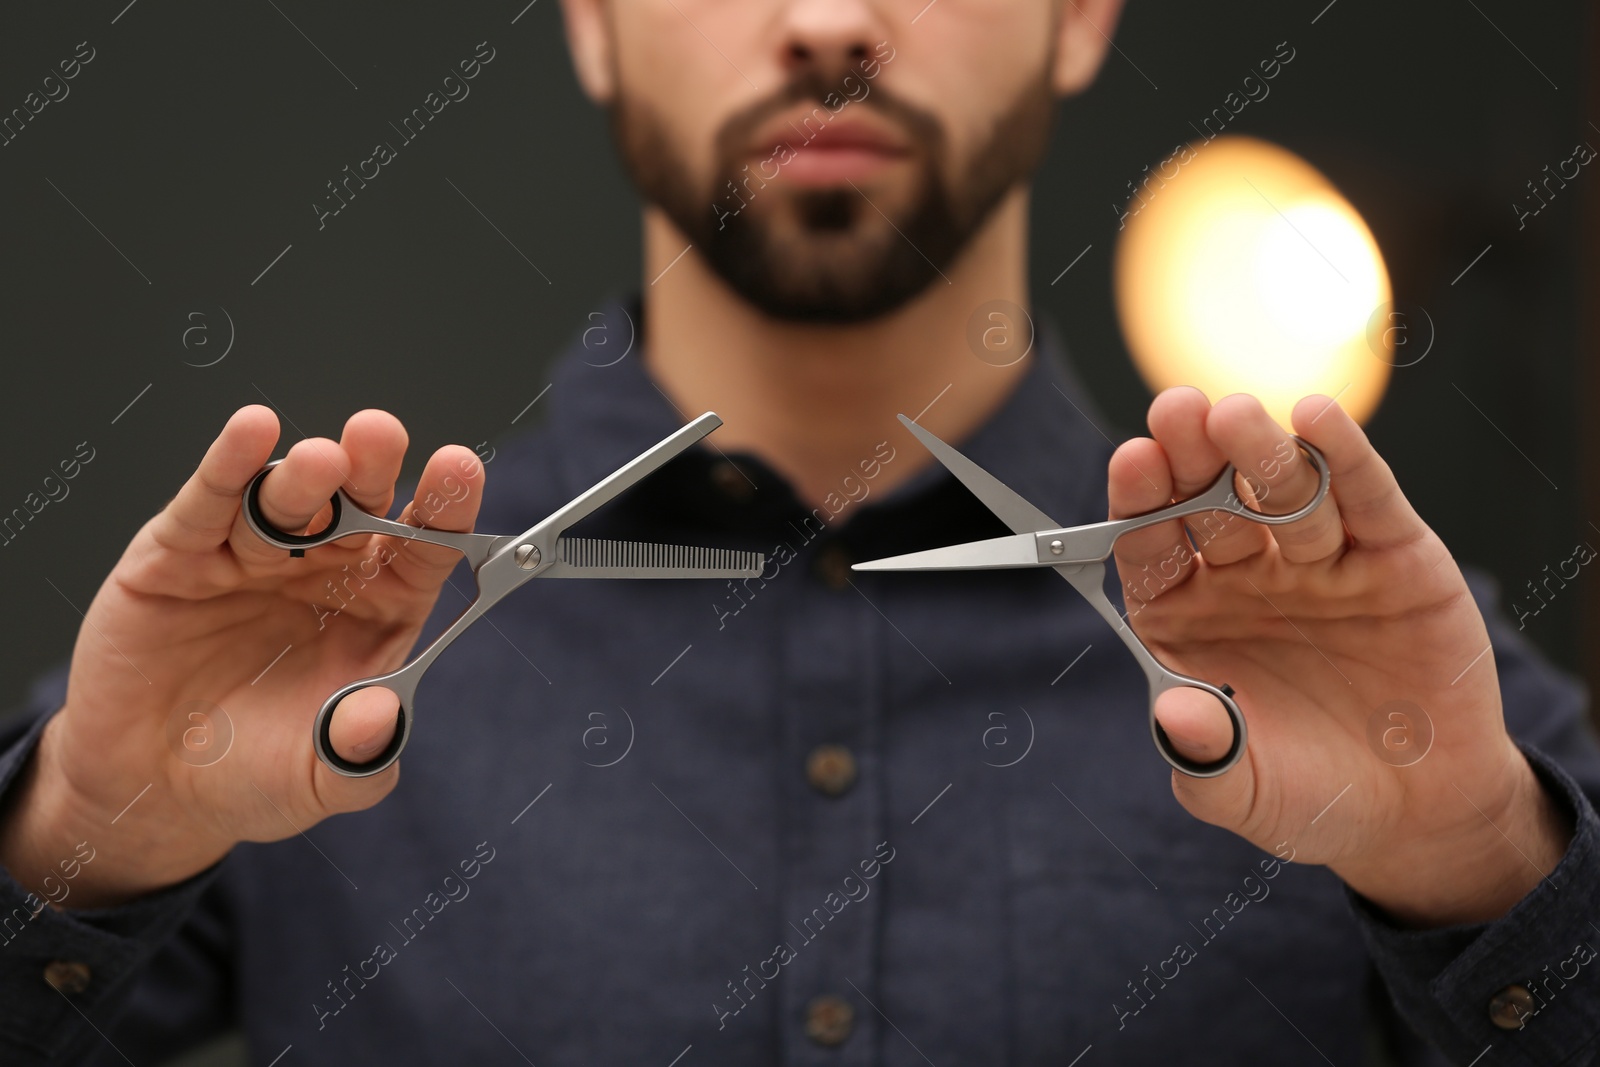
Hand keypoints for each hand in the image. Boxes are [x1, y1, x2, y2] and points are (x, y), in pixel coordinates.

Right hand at [0, 406, 485, 907]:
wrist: (149, 788)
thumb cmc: (252, 774)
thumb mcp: (318, 780)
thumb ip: (358, 755)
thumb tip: (381, 719)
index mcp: (378, 608)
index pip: (422, 547)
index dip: (444, 508)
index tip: (459, 469)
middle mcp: (323, 571)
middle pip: (359, 505)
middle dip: (374, 467)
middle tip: (382, 436)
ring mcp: (254, 556)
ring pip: (287, 499)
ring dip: (305, 475)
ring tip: (323, 461)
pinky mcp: (181, 552)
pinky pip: (209, 501)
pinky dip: (229, 465)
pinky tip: (251, 432)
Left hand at [1109, 388, 1571, 926]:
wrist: (1418, 813)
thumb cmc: (1311, 798)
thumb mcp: (1249, 794)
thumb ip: (1206, 758)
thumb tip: (1174, 716)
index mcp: (1186, 617)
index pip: (1151, 547)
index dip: (1140, 504)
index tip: (1132, 459)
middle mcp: (1244, 577)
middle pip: (1210, 504)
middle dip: (1191, 457)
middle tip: (1174, 411)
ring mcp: (1318, 561)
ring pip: (1283, 493)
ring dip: (1260, 450)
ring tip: (1237, 414)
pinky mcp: (1393, 556)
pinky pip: (1364, 499)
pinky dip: (1345, 457)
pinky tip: (1318, 417)